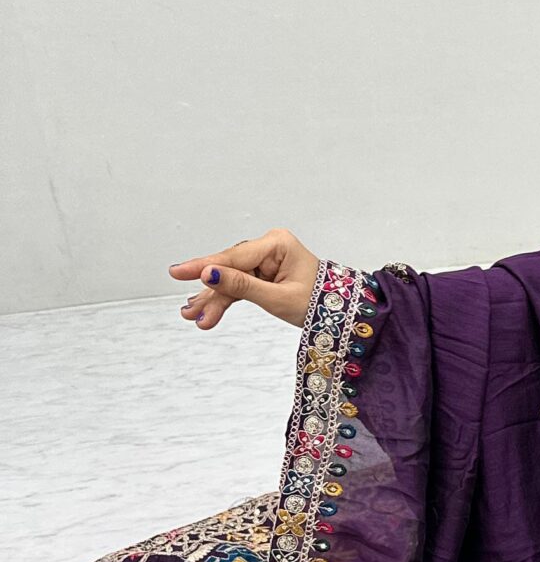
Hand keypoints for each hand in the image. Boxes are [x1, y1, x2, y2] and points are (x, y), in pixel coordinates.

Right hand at [169, 228, 320, 330]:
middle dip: (210, 293)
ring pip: (231, 279)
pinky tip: (205, 310)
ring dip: (214, 299)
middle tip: (189, 312)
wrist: (339, 313)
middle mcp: (269, 247)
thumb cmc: (319, 302)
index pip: (234, 257)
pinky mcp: (263, 273)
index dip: (204, 267)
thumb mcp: (278, 298)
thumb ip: (242, 286)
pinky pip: (239, 285)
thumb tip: (210, 274)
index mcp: (277, 244)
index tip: (178, 272)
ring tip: (194, 317)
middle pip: (229, 269)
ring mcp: (265, 259)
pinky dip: (225, 298)